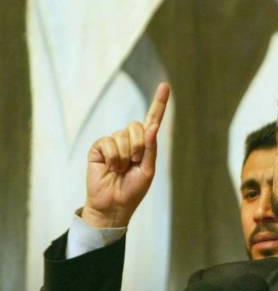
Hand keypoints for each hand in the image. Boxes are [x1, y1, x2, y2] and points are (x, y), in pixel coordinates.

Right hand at [82, 83, 169, 227]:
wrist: (114, 204)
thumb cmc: (133, 190)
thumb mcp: (148, 170)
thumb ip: (150, 149)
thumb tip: (152, 127)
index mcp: (145, 144)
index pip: (153, 120)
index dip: (159, 103)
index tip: (165, 85)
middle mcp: (129, 139)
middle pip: (138, 126)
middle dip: (138, 146)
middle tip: (133, 163)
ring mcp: (114, 142)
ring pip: (123, 135)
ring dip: (125, 156)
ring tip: (120, 169)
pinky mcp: (99, 146)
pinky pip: (109, 142)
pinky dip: (113, 157)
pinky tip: (110, 168)